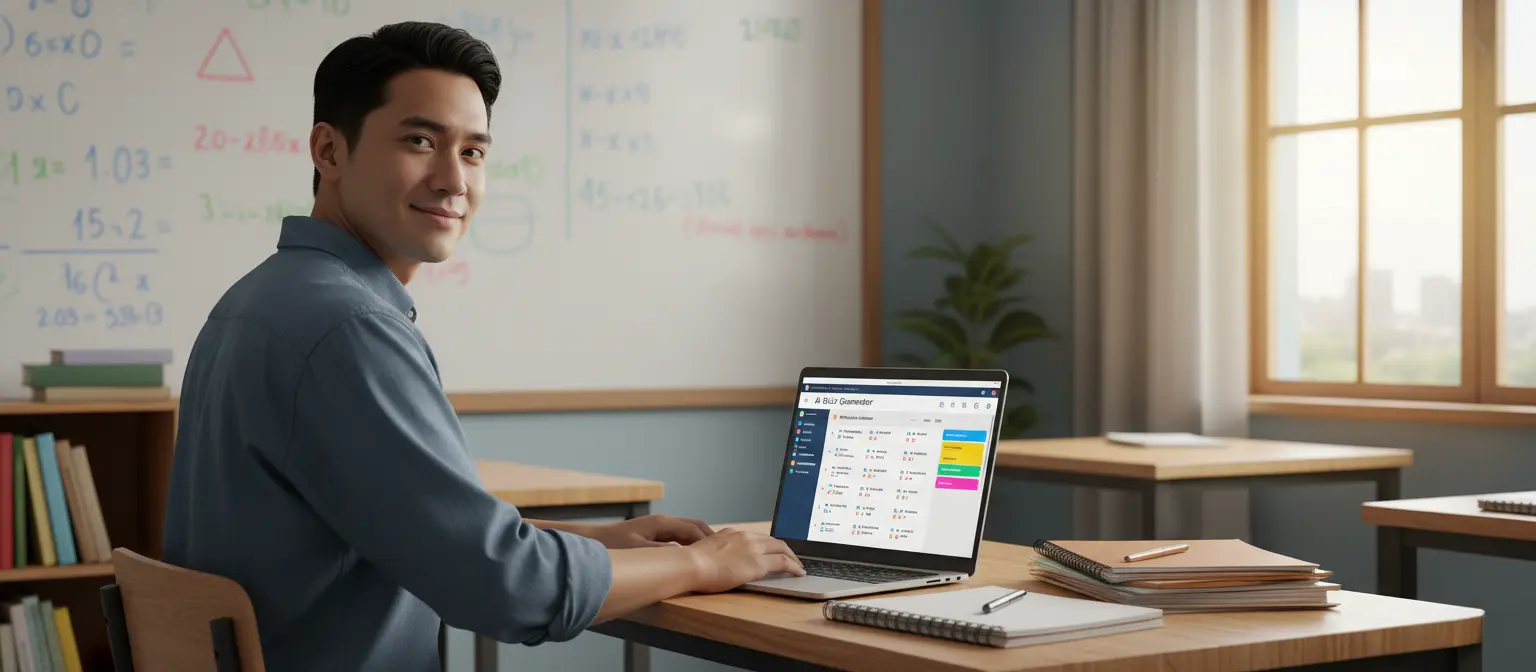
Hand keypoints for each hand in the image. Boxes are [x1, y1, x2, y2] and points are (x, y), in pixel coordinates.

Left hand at [584, 514, 713, 549]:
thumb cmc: (612, 546)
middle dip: (710, 539)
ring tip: (714, 557)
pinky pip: (678, 538)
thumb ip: (662, 552)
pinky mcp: (652, 535)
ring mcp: (658, 528)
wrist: (591, 541)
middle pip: (695, 527)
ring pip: (687, 532)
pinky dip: (689, 545)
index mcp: (662, 524)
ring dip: (700, 542)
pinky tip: (692, 559)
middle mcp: (662, 523)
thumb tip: (684, 554)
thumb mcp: (638, 551)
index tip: (722, 555)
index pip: (694, 530)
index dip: (710, 542)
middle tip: (725, 554)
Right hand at [685, 528, 804, 593]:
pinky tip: (798, 572)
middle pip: (773, 541)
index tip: (773, 551)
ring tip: (798, 567)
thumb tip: (719, 559)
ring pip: (782, 548)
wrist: (692, 564)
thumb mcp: (706, 551)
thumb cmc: (692, 563)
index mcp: (732, 534)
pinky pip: (783, 562)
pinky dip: (793, 566)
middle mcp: (745, 537)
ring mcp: (753, 548)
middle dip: (785, 549)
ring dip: (792, 558)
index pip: (757, 537)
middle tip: (791, 559)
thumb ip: (717, 552)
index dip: (768, 545)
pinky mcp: (758, 562)